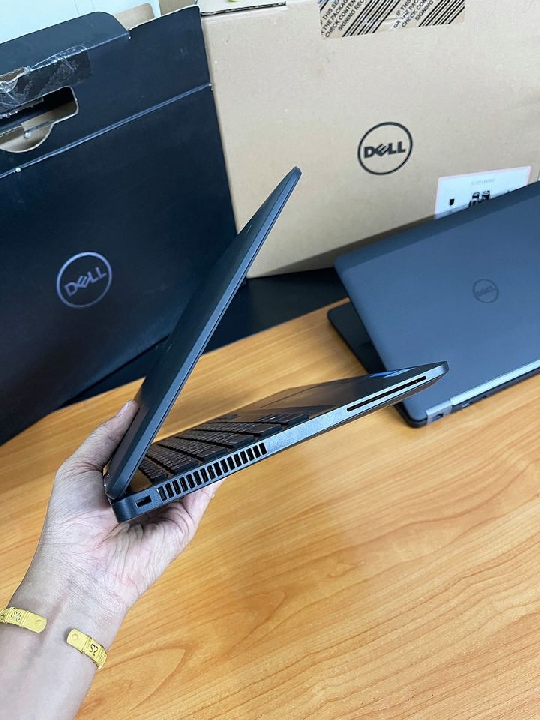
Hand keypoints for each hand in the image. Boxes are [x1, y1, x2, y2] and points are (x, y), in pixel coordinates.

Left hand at [28, 401, 222, 616]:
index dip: (154, 434)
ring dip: (199, 457)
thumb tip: (130, 408)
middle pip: (170, 464)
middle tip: (189, 417)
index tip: (164, 408)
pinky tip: (216, 455)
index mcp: (121, 485)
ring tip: (207, 431)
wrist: (80, 572)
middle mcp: (146, 497)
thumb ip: (105, 436)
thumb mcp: (78, 469)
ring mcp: (167, 511)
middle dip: (180, 444)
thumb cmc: (70, 527)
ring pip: (190, 477)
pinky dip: (211, 475)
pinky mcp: (183, 524)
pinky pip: (201, 495)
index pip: (145, 454)